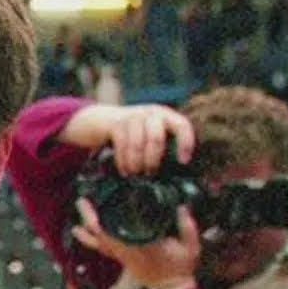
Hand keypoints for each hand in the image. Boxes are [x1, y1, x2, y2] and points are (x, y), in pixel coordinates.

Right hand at [60, 104, 194, 175]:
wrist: (102, 121)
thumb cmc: (133, 135)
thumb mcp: (150, 134)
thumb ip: (163, 145)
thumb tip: (178, 171)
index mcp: (165, 116)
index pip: (182, 125)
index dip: (185, 143)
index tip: (183, 161)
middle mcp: (150, 113)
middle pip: (156, 138)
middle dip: (153, 160)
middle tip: (150, 174)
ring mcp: (132, 116)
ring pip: (138, 144)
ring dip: (137, 163)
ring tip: (136, 175)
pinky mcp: (116, 124)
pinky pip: (122, 146)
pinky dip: (124, 162)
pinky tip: (125, 171)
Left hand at [73, 199, 199, 288]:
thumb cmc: (180, 269)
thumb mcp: (190, 247)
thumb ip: (187, 226)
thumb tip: (182, 207)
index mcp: (137, 247)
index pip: (110, 233)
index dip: (96, 220)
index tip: (91, 205)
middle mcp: (125, 252)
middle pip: (99, 237)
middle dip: (88, 220)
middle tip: (81, 203)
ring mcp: (123, 258)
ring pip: (99, 245)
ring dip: (87, 233)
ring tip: (77, 221)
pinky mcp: (124, 261)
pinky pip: (105, 249)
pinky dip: (96, 240)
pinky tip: (90, 233)